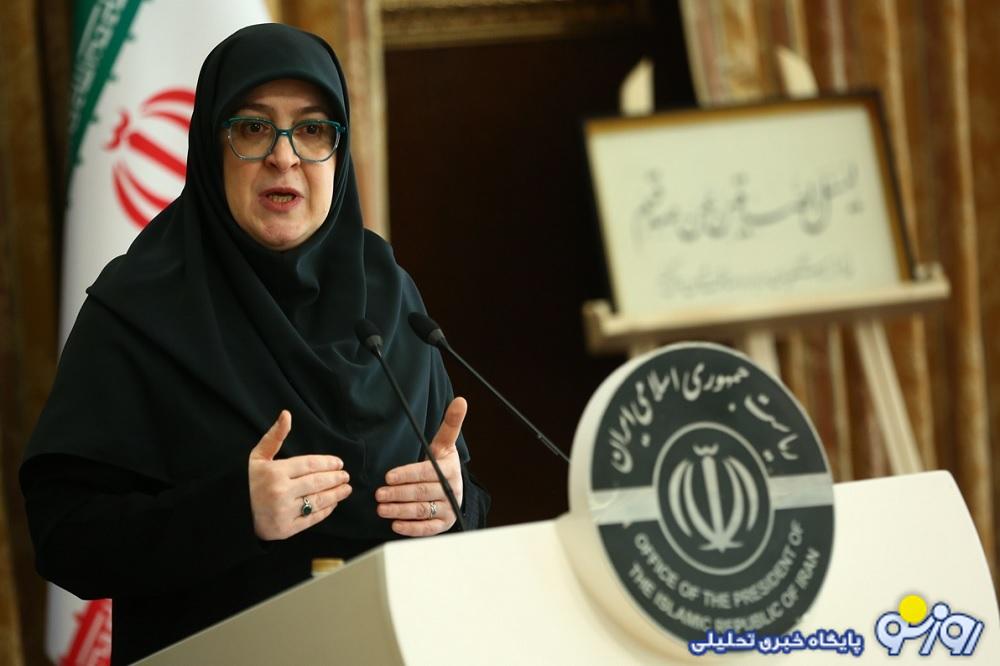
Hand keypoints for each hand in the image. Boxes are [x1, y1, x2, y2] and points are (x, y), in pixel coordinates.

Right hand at [249, 410, 351, 539]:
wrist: (235, 514)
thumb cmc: (250, 482)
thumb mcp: (258, 457)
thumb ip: (274, 436)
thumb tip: (287, 414)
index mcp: (274, 472)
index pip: (309, 465)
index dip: (327, 463)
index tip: (339, 463)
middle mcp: (280, 492)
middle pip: (317, 482)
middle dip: (335, 478)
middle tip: (346, 476)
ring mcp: (283, 512)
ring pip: (318, 500)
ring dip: (336, 494)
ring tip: (346, 489)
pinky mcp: (286, 529)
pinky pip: (312, 519)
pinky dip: (326, 510)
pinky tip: (334, 503)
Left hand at [375, 397, 466, 536]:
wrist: (453, 487)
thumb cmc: (442, 463)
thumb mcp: (444, 444)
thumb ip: (450, 424)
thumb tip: (461, 400)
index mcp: (450, 469)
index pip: (427, 473)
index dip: (407, 475)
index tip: (388, 476)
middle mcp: (452, 490)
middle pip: (422, 493)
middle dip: (398, 494)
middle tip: (379, 494)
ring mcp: (449, 509)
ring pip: (422, 511)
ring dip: (400, 511)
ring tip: (381, 509)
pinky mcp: (443, 524)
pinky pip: (427, 529)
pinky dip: (411, 528)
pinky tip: (395, 525)